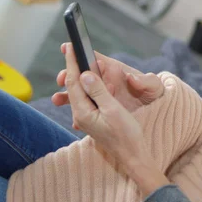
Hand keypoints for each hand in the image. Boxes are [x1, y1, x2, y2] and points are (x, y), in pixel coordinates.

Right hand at [53, 43, 163, 111]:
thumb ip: (146, 81)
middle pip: (80, 74)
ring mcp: (100, 94)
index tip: (67, 51)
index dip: (79, 54)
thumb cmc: (154, 94)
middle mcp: (104, 80)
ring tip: (58, 99)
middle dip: (68, 75)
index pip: (93, 58)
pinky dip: (77, 114)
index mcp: (114, 69)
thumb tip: (130, 76)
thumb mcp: (154, 87)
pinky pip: (84, 108)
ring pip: (78, 92)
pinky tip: (75, 122)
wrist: (156, 113)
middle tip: (61, 80)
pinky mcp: (100, 107)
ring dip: (66, 95)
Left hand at [63, 43, 168, 195]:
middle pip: (73, 86)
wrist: (132, 154)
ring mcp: (85, 118)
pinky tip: (94, 82)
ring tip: (83, 62)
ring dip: (82, 76)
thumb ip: (98, 91)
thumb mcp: (114, 110)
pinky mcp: (92, 119)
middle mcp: (80, 115)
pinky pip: (86, 99)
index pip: (73, 82)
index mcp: (83, 112)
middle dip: (73, 67)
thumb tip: (84, 74)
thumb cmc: (126, 134)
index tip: (70, 47)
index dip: (72, 63)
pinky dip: (89, 87)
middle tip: (74, 50)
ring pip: (79, 92)